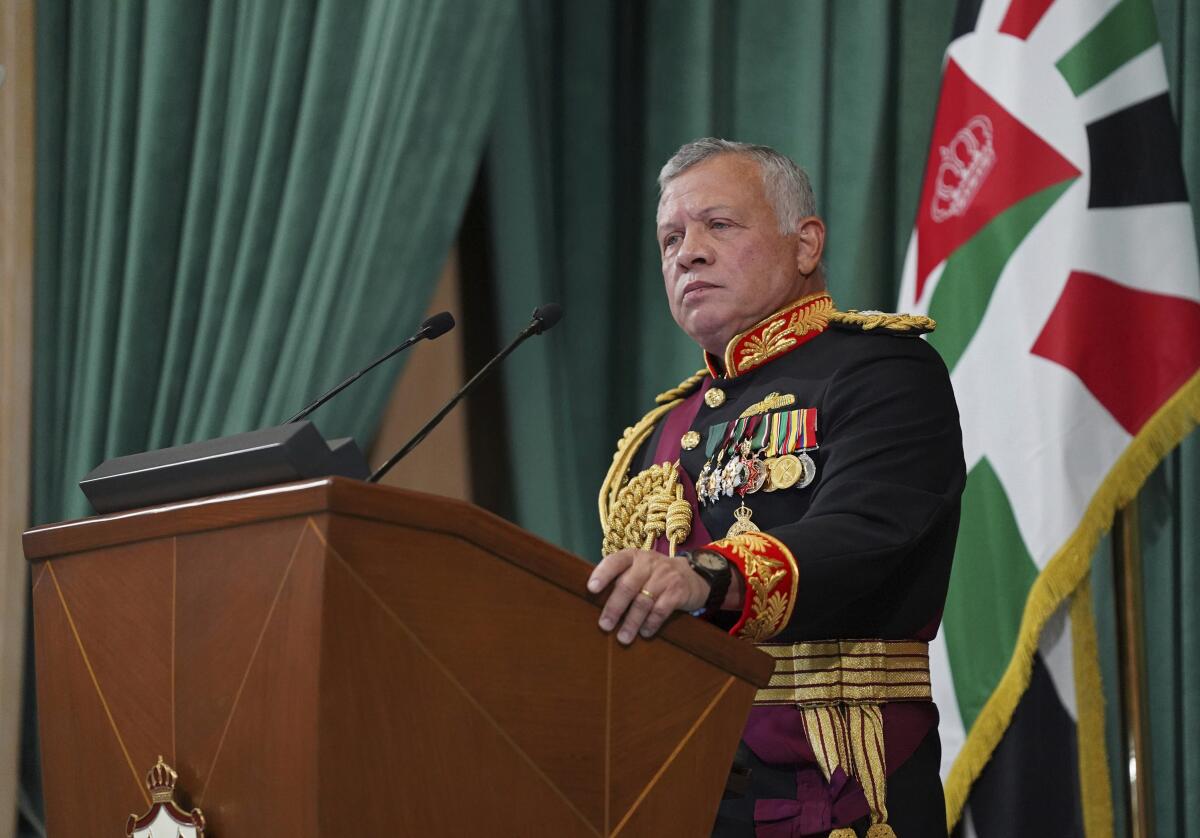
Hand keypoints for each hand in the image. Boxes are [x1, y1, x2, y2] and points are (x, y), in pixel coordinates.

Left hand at [586, 548, 710, 643]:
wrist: (692, 576)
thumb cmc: (654, 576)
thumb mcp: (639, 569)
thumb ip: (621, 579)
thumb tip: (593, 602)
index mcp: (634, 556)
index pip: (615, 561)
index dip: (602, 574)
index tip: (591, 589)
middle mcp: (649, 563)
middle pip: (628, 586)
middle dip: (614, 608)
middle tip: (604, 625)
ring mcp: (665, 576)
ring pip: (643, 601)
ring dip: (631, 622)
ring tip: (623, 637)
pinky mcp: (678, 591)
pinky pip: (661, 610)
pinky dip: (651, 624)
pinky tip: (644, 632)